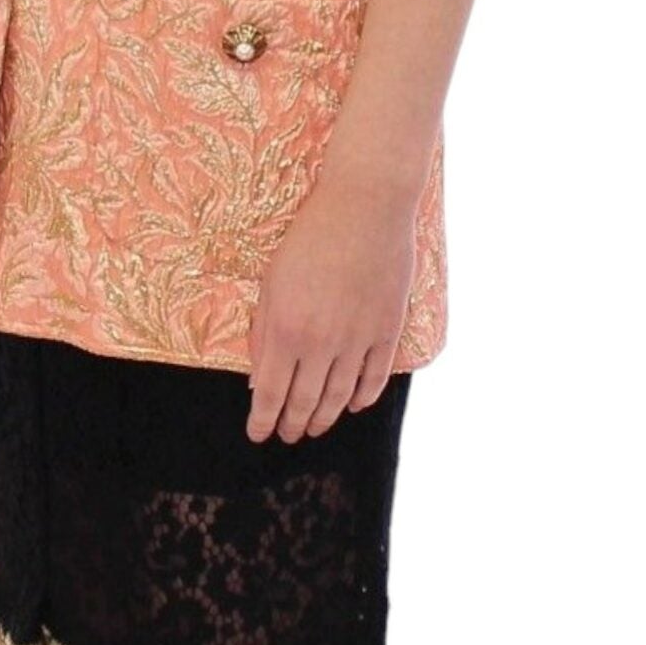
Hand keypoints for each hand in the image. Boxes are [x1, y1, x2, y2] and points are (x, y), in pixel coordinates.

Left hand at [245, 167, 416, 440]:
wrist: (365, 208)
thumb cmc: (309, 240)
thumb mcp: (271, 284)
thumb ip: (263, 333)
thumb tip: (258, 378)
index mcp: (286, 331)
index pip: (271, 394)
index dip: (263, 420)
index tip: (258, 434)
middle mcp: (322, 343)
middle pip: (305, 402)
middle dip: (293, 425)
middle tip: (287, 436)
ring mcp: (358, 340)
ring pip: (339, 396)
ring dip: (325, 418)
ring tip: (315, 428)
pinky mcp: (387, 330)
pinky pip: (374, 377)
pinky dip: (362, 397)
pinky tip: (352, 405)